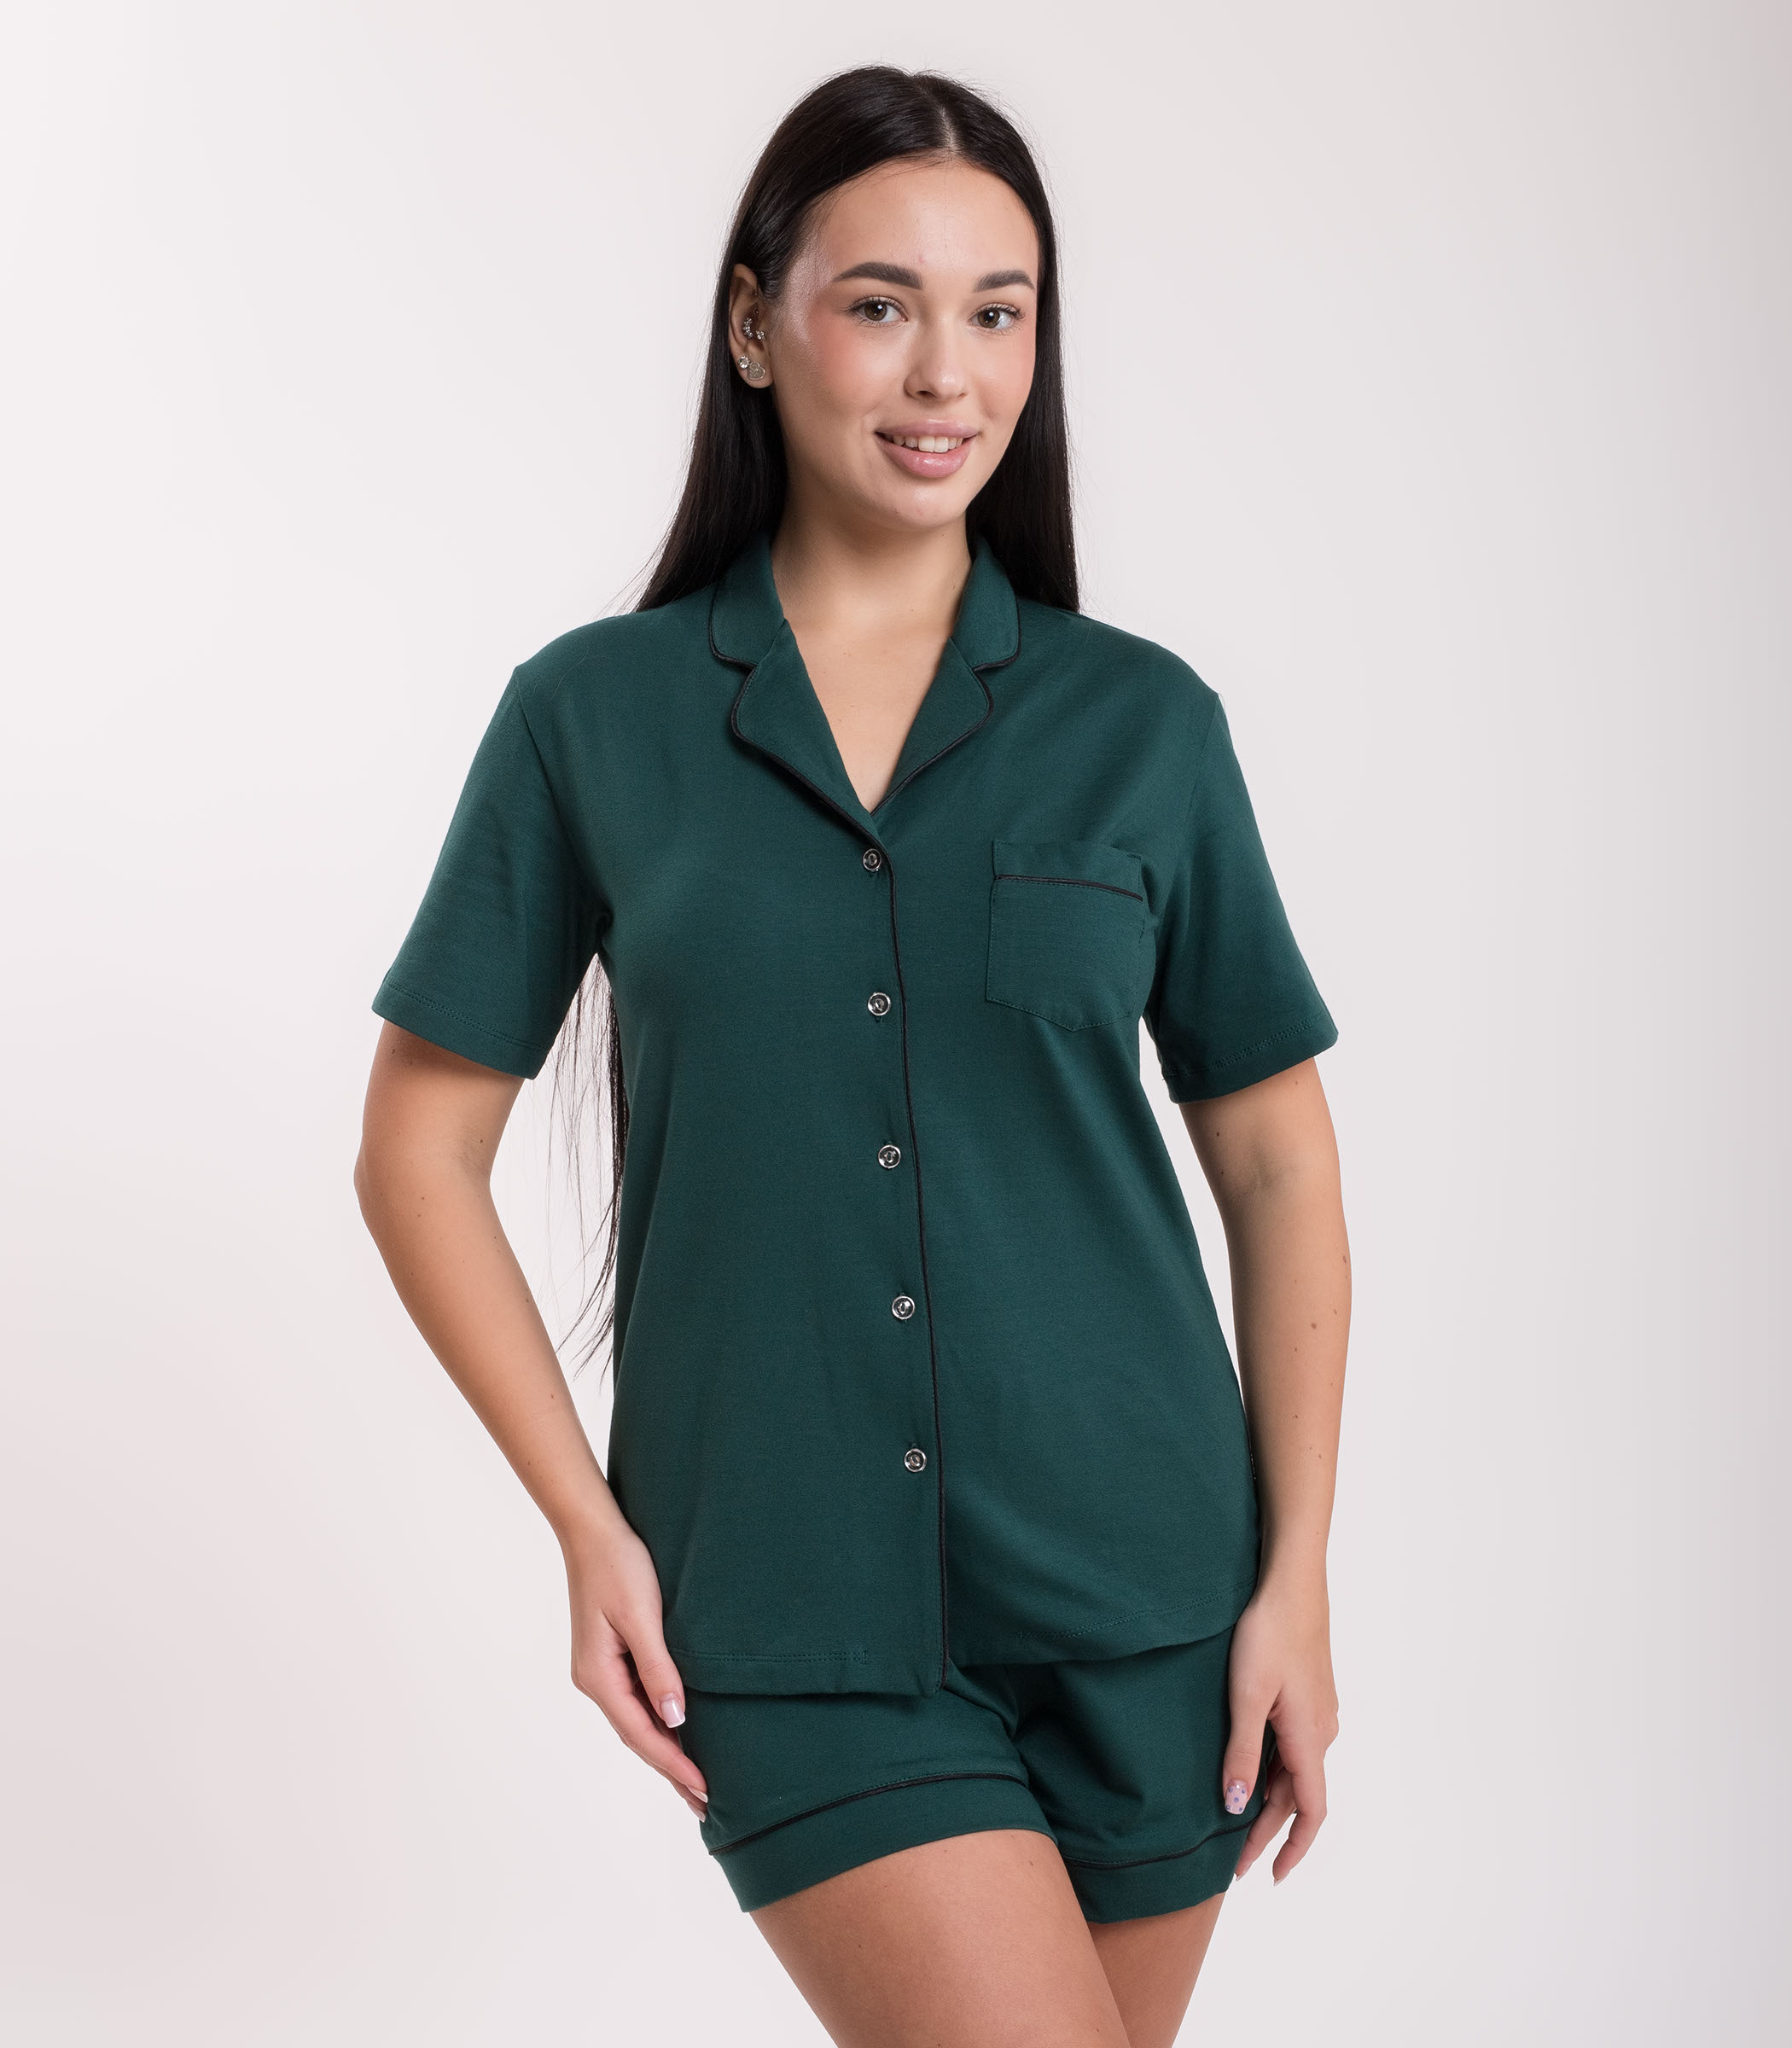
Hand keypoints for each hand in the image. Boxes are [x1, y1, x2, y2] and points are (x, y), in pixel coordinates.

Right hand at [562, 1517, 709, 1820]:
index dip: (674, 1764)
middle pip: (638, 1736)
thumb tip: (675, 1718)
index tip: (705, 1790)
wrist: (594, 1530)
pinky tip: (678, 1731)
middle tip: (705, 1804)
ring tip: (696, 1781)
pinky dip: (659, 1722)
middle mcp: (595, 1680)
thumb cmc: (620, 1566)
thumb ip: (658, 1668)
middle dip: (671, 1769)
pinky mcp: (610, 1655)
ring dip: (666, 1749)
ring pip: (638, 1721)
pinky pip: (637, 1700)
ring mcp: (600, 1669)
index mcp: (598, 1676)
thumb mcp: (642, 1616)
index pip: (642, 1735)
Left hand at [1221, 1569, 1338, 1884]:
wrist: (1291, 1583)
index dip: (1293, 1849)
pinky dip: (1275, 1771)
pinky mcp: (1310, 1694)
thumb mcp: (1246, 1696)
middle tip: (1236, 1862)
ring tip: (1238, 1824)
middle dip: (1269, 1831)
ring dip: (1271, 1801)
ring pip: (1296, 1770)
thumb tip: (1236, 1807)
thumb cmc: (1266, 1634)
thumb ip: (1241, 1753)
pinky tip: (1252, 1768)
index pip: (1311, 1812)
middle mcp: (1323, 1731)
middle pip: (1298, 1796)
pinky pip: (1295, 1746)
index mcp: (1309, 1738)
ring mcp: (1319, 1711)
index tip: (1273, 1878)